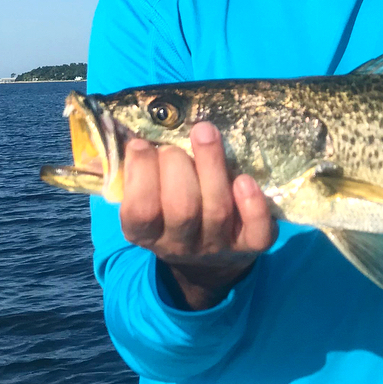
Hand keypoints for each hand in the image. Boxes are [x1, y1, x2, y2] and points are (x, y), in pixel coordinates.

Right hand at [119, 121, 276, 309]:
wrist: (210, 258)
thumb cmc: (172, 208)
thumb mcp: (148, 198)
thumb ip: (136, 171)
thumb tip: (126, 125)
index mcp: (147, 233)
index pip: (140, 211)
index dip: (140, 176)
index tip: (142, 144)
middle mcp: (182, 243)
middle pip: (182, 209)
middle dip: (177, 167)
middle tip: (176, 144)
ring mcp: (219, 245)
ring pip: (217, 211)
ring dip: (213, 167)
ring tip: (206, 132)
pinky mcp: (252, 244)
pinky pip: (257, 232)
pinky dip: (252, 205)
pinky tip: (245, 179)